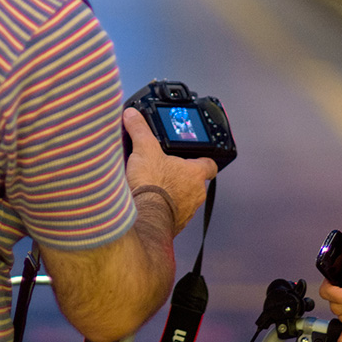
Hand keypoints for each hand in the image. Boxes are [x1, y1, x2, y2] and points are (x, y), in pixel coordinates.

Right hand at [122, 108, 216, 232]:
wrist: (144, 218)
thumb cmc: (152, 185)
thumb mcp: (144, 149)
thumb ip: (139, 129)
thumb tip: (132, 115)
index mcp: (194, 174)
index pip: (209, 165)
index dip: (203, 159)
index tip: (196, 157)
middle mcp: (196, 194)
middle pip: (195, 182)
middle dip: (183, 177)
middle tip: (167, 170)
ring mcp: (187, 212)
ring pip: (185, 199)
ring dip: (174, 194)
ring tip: (156, 186)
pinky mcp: (175, 225)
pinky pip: (173, 215)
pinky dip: (165, 208)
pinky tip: (150, 203)